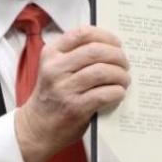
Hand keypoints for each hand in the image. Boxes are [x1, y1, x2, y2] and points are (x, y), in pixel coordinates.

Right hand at [15, 26, 129, 161]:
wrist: (37, 128)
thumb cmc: (52, 96)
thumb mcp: (55, 69)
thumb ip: (75, 56)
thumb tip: (112, 47)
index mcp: (52, 54)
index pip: (83, 33)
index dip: (106, 36)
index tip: (117, 44)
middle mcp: (55, 68)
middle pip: (96, 51)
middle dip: (117, 56)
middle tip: (125, 64)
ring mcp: (64, 88)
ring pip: (102, 72)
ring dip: (120, 75)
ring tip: (124, 80)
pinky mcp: (75, 108)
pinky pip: (104, 94)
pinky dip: (117, 92)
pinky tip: (118, 93)